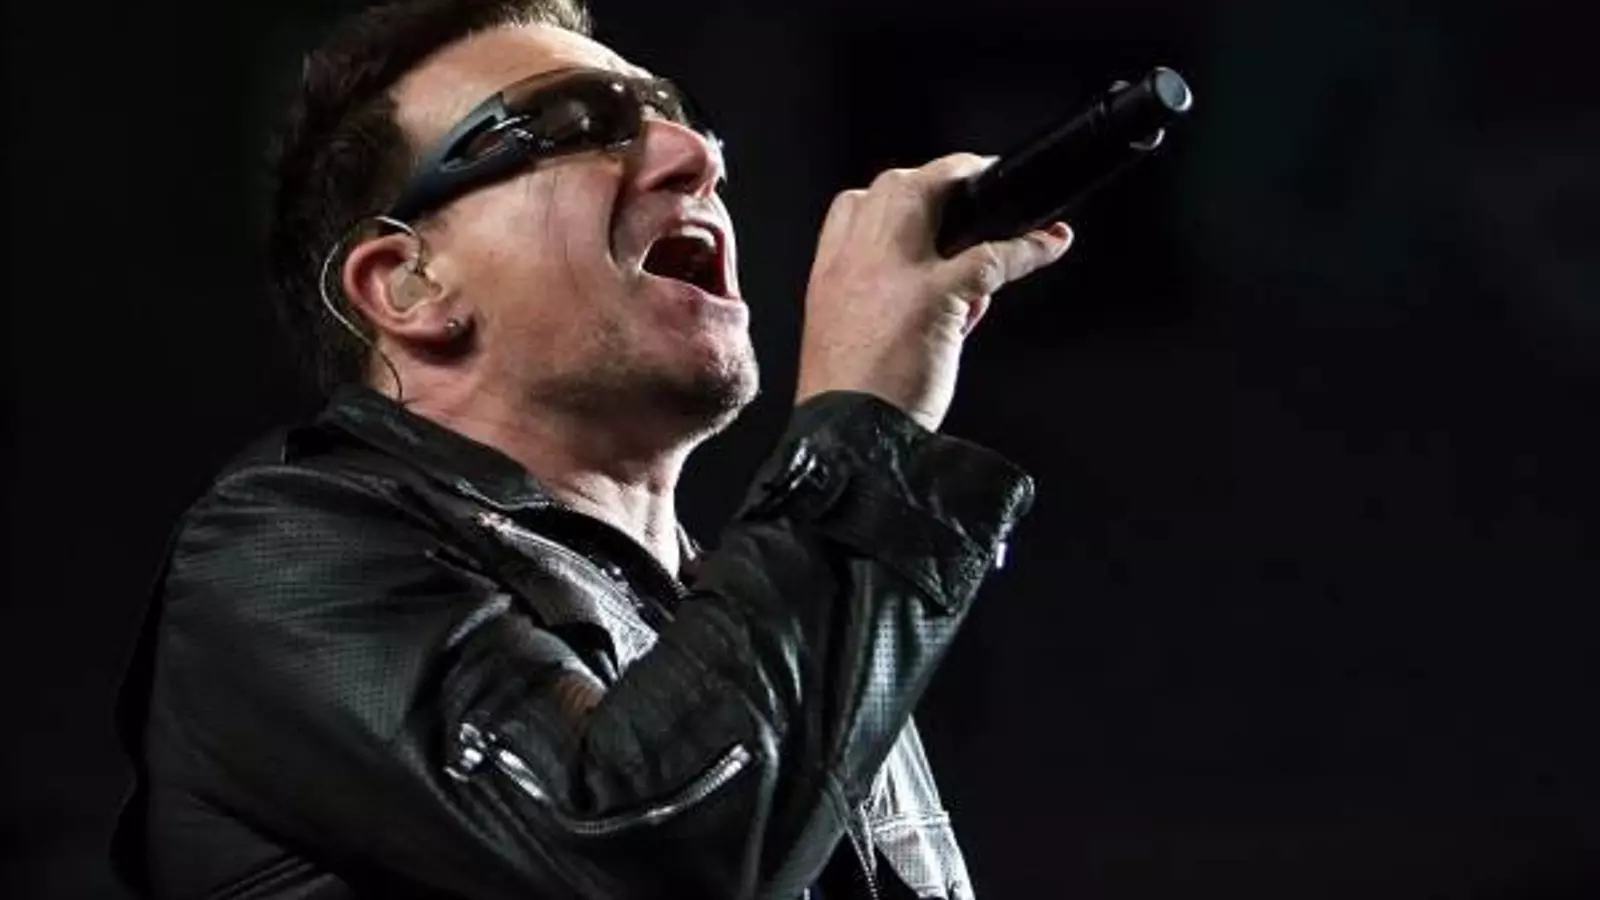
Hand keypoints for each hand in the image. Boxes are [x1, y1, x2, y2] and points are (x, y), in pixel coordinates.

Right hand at [795, 153, 1073, 431]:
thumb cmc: (851, 405)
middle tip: (973, 182)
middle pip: (892, 186)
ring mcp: (892, 273)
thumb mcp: (846, 343)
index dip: (890, 197)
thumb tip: (949, 299)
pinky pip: (991, 256)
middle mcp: (852, 263)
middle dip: (937, 177)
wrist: (849, 441)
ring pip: (931, 196)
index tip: (921, 202)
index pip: (851, 207)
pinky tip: (1049, 243)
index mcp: (829, 276)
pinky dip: (1028, 248)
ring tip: (1008, 204)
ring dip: (974, 189)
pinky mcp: (933, 296)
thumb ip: (879, 307)